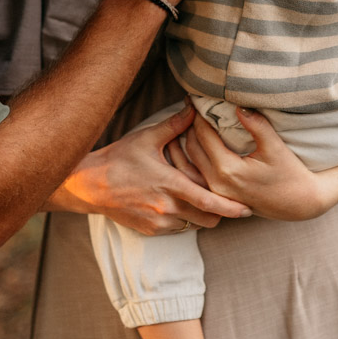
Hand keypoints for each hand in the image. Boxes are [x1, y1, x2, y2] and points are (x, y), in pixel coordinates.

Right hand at [51, 105, 252, 233]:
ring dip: (201, 216)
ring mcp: (158, 222)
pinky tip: (179, 204)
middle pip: (208, 220)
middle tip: (228, 202)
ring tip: (202, 201)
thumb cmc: (119, 159)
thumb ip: (175, 126)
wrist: (89, 185)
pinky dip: (183, 220)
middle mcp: (167, 208)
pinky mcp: (150, 230)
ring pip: (193, 225)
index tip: (248, 208)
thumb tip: (194, 108)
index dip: (231, 207)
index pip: (209, 202)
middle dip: (221, 213)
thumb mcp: (147, 138)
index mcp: (170, 185)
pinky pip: (176, 229)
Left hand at [182, 108, 333, 220]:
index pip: (204, 134)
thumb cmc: (291, 175)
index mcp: (228, 170)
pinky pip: (196, 173)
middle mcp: (216, 183)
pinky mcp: (217, 197)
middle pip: (192, 147)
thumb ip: (257, 125)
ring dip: (188, 140)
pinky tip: (197, 143)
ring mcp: (215, 193)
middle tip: (191, 105)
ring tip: (191, 121)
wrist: (299, 204)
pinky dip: (192, 156)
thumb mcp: (275, 147)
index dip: (198, 114)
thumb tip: (239, 105)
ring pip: (190, 161)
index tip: (196, 97)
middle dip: (189, 124)